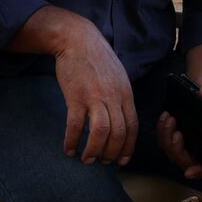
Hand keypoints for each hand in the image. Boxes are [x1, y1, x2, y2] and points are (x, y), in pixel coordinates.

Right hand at [52, 13, 138, 166]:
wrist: (78, 39)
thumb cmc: (97, 58)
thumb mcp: (118, 76)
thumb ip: (121, 96)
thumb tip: (122, 118)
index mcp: (125, 93)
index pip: (132, 126)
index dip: (128, 147)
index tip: (123, 160)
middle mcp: (113, 97)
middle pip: (118, 133)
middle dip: (111, 153)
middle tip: (102, 162)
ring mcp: (95, 97)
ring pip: (100, 133)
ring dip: (94, 151)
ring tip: (87, 159)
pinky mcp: (76, 96)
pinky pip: (75, 126)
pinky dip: (72, 141)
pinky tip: (68, 148)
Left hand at [156, 109, 201, 179]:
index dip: (200, 170)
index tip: (189, 172)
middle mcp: (201, 142)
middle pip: (185, 160)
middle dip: (176, 150)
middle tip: (176, 132)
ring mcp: (187, 138)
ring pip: (172, 151)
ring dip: (167, 139)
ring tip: (169, 118)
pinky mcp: (176, 131)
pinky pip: (165, 140)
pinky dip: (162, 131)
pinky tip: (164, 116)